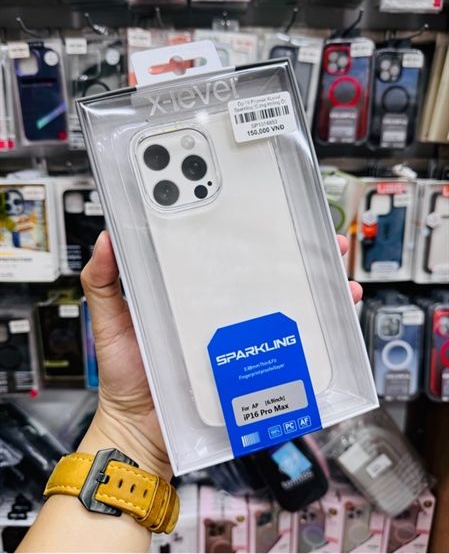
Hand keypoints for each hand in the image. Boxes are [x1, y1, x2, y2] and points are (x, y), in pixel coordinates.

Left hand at [79, 231, 361, 478]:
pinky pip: (288, 342)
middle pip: (262, 273)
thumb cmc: (126, 377)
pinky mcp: (251, 362)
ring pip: (284, 302)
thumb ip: (103, 283)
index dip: (242, 231)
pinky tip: (333, 312)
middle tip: (313, 231)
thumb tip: (106, 240)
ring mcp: (239, 335)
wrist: (144, 430)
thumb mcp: (110, 324)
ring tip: (333, 262)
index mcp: (190, 293)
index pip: (221, 254)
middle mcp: (220, 310)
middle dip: (293, 250)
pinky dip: (315, 327)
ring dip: (313, 281)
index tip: (260, 208)